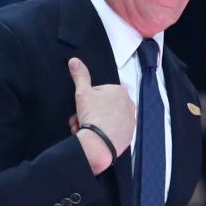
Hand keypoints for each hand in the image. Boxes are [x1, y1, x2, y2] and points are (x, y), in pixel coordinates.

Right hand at [68, 57, 134, 173]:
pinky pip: (113, 133)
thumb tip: (74, 61)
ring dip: (94, 124)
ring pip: (107, 120)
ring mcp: (130, 121)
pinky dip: (104, 135)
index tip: (80, 108)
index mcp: (120, 91)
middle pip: (103, 107)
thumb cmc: (93, 116)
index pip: (99, 92)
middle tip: (78, 121)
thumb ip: (80, 75)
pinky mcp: (128, 136)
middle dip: (88, 114)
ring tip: (83, 131)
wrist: (99, 143)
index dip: (87, 101)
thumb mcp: (83, 92)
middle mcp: (129, 105)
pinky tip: (95, 138)